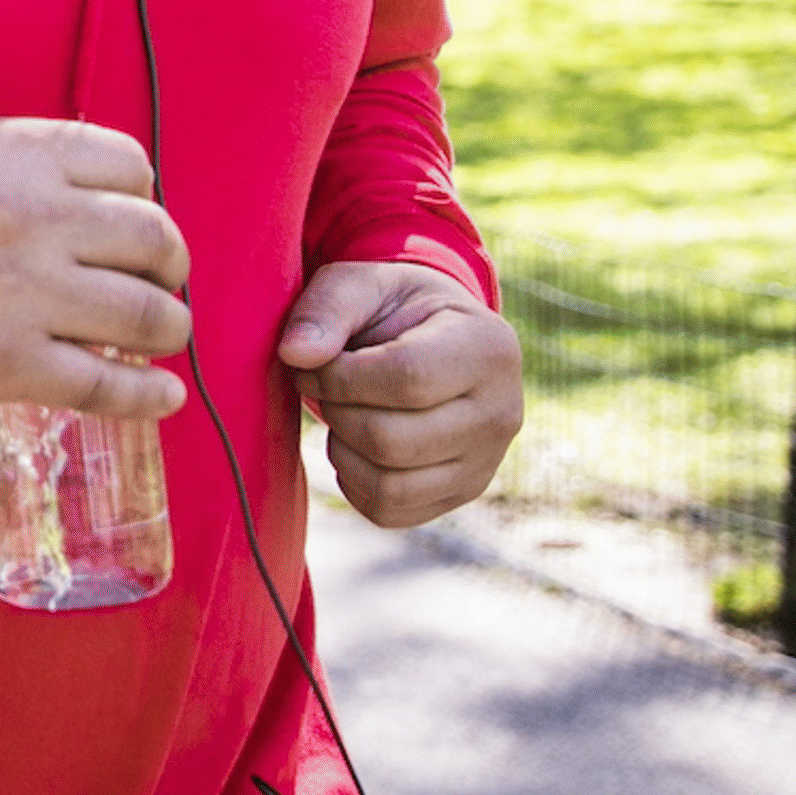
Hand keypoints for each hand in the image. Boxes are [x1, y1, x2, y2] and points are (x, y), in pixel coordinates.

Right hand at [0, 117, 190, 417]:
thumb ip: (34, 154)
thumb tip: (111, 187)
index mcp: (20, 157)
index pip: (131, 167)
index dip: (145, 195)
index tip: (133, 220)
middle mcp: (33, 220)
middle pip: (153, 238)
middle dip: (169, 263)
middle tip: (160, 279)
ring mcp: (26, 296)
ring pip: (147, 314)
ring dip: (169, 326)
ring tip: (160, 332)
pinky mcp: (12, 365)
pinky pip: (106, 385)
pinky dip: (149, 398)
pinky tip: (164, 396)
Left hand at [276, 261, 522, 527]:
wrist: (436, 339)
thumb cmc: (395, 308)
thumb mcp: (362, 284)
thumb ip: (326, 309)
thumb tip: (294, 354)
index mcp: (488, 347)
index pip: (407, 378)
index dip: (340, 377)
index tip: (312, 364)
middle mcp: (501, 413)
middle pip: (393, 440)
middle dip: (338, 413)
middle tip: (324, 388)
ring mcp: (485, 463)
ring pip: (389, 486)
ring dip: (342, 450)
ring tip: (341, 412)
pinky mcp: (460, 494)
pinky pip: (389, 510)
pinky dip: (354, 481)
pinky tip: (354, 442)